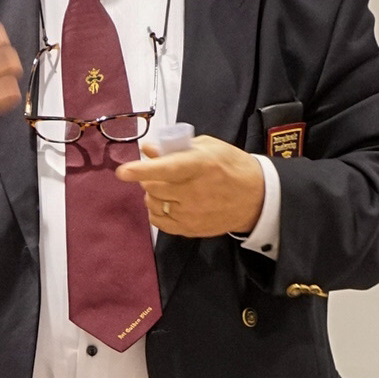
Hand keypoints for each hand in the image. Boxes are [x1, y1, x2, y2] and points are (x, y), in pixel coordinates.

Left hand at [116, 136, 264, 237]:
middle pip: (153, 188)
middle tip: (157, 173)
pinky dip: (157, 212)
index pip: (166, 169)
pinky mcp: (191, 229)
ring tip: (165, 189)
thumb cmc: (231, 167)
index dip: (141, 170)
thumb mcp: (208, 148)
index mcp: (200, 166)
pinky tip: (167, 204)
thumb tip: (147, 150)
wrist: (256, 197)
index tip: (123, 172)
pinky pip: (160, 222)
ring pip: (154, 205)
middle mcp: (195, 192)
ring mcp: (192, 214)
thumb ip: (175, 148)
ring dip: (152, 195)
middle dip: (148, 178)